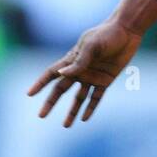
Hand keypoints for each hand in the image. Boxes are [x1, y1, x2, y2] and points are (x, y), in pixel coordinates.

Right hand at [27, 19, 142, 125]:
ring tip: (66, 125)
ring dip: (72, 111)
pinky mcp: (106, 80)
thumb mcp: (92, 46)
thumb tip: (61, 75)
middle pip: (61, 89)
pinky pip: (96, 98)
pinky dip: (90, 108)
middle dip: (50, 102)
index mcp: (71, 59)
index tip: (29, 94)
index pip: (51, 74)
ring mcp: (92, 76)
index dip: (40, 83)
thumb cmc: (107, 34)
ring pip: (78, 98)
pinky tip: (84, 119)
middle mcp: (80, 70)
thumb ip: (78, 61)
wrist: (127, 31)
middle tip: (41, 116)